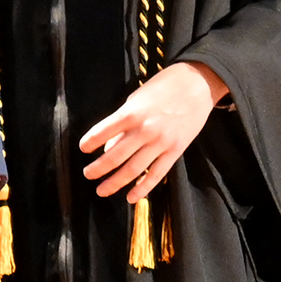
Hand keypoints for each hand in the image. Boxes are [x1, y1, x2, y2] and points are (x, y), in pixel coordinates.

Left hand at [80, 61, 226, 201]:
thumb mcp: (137, 98)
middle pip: (115, 156)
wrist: (197, 84)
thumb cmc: (164, 87)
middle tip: (88, 174)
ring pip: (133, 169)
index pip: (102, 131)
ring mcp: (161, 142)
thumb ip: (122, 123)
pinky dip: (143, 188)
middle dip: (98, 168)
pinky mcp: (175, 151)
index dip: (89, 142)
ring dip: (115, 182)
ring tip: (101, 190)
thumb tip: (108, 147)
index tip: (83, 149)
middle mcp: (145, 130)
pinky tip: (131, 197)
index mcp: (132, 113)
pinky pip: (157, 174)